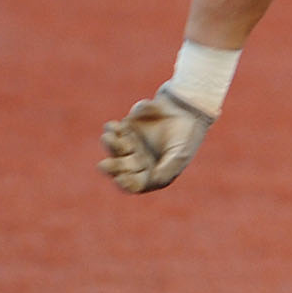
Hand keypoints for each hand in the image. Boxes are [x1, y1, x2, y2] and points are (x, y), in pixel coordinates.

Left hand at [98, 86, 212, 193]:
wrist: (187, 109)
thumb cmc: (187, 135)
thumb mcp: (180, 155)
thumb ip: (166, 170)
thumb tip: (153, 181)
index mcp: (153, 173)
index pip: (135, 183)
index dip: (126, 183)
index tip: (120, 179)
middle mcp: (139, 162)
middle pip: (120, 169)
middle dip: (112, 167)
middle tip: (104, 164)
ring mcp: (131, 145)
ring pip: (114, 150)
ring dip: (109, 146)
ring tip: (108, 138)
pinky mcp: (126, 128)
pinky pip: (113, 131)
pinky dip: (111, 130)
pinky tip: (114, 127)